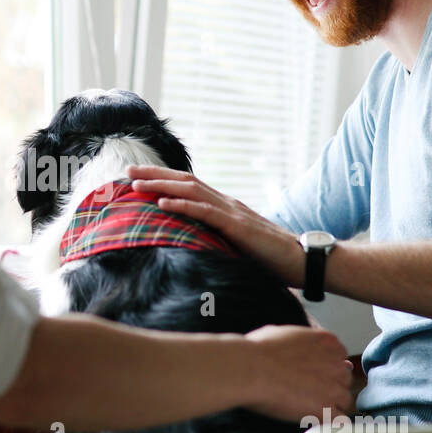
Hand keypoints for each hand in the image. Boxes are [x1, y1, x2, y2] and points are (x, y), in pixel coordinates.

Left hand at [127, 166, 304, 284]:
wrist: (304, 261)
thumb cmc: (273, 259)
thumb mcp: (238, 246)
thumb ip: (219, 240)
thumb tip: (196, 247)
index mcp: (226, 207)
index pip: (190, 187)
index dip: (164, 180)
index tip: (139, 178)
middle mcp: (226, 203)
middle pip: (185, 181)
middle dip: (155, 175)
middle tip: (128, 171)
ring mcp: (232, 212)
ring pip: (190, 191)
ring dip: (161, 186)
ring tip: (136, 185)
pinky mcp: (237, 226)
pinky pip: (205, 212)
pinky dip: (181, 206)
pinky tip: (162, 204)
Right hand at [241, 325, 354, 420]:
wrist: (249, 369)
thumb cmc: (258, 350)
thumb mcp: (283, 332)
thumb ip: (301, 338)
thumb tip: (303, 343)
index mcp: (327, 342)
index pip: (340, 358)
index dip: (326, 369)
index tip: (312, 375)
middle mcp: (336, 363)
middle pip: (344, 380)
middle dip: (329, 387)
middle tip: (307, 392)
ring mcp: (334, 387)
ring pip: (344, 401)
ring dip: (330, 405)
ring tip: (307, 407)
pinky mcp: (326, 409)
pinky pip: (340, 421)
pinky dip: (329, 423)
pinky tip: (313, 420)